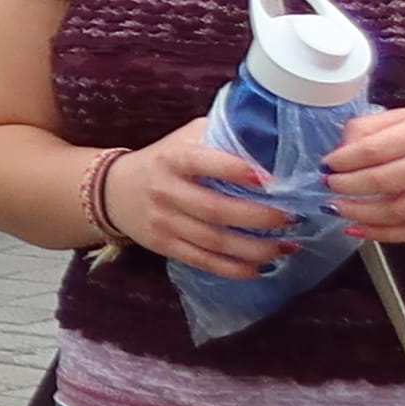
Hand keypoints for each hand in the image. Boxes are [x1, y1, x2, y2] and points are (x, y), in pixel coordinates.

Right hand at [101, 117, 305, 278]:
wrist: (111, 190)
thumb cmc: (162, 161)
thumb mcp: (184, 139)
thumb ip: (220, 137)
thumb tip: (272, 139)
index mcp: (173, 159)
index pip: (204, 162)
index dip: (236, 170)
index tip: (269, 179)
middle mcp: (166, 191)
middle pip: (215, 209)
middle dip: (259, 217)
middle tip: (292, 218)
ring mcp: (164, 222)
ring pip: (214, 241)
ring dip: (255, 248)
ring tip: (288, 247)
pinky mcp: (164, 246)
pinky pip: (203, 261)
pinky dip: (234, 268)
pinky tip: (261, 267)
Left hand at [327, 103, 404, 245]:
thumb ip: (382, 125)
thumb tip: (342, 145)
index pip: (374, 150)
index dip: (343, 161)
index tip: (327, 165)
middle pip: (382, 182)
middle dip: (346, 187)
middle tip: (327, 186)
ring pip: (397, 211)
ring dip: (360, 213)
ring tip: (338, 208)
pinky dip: (385, 234)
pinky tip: (361, 231)